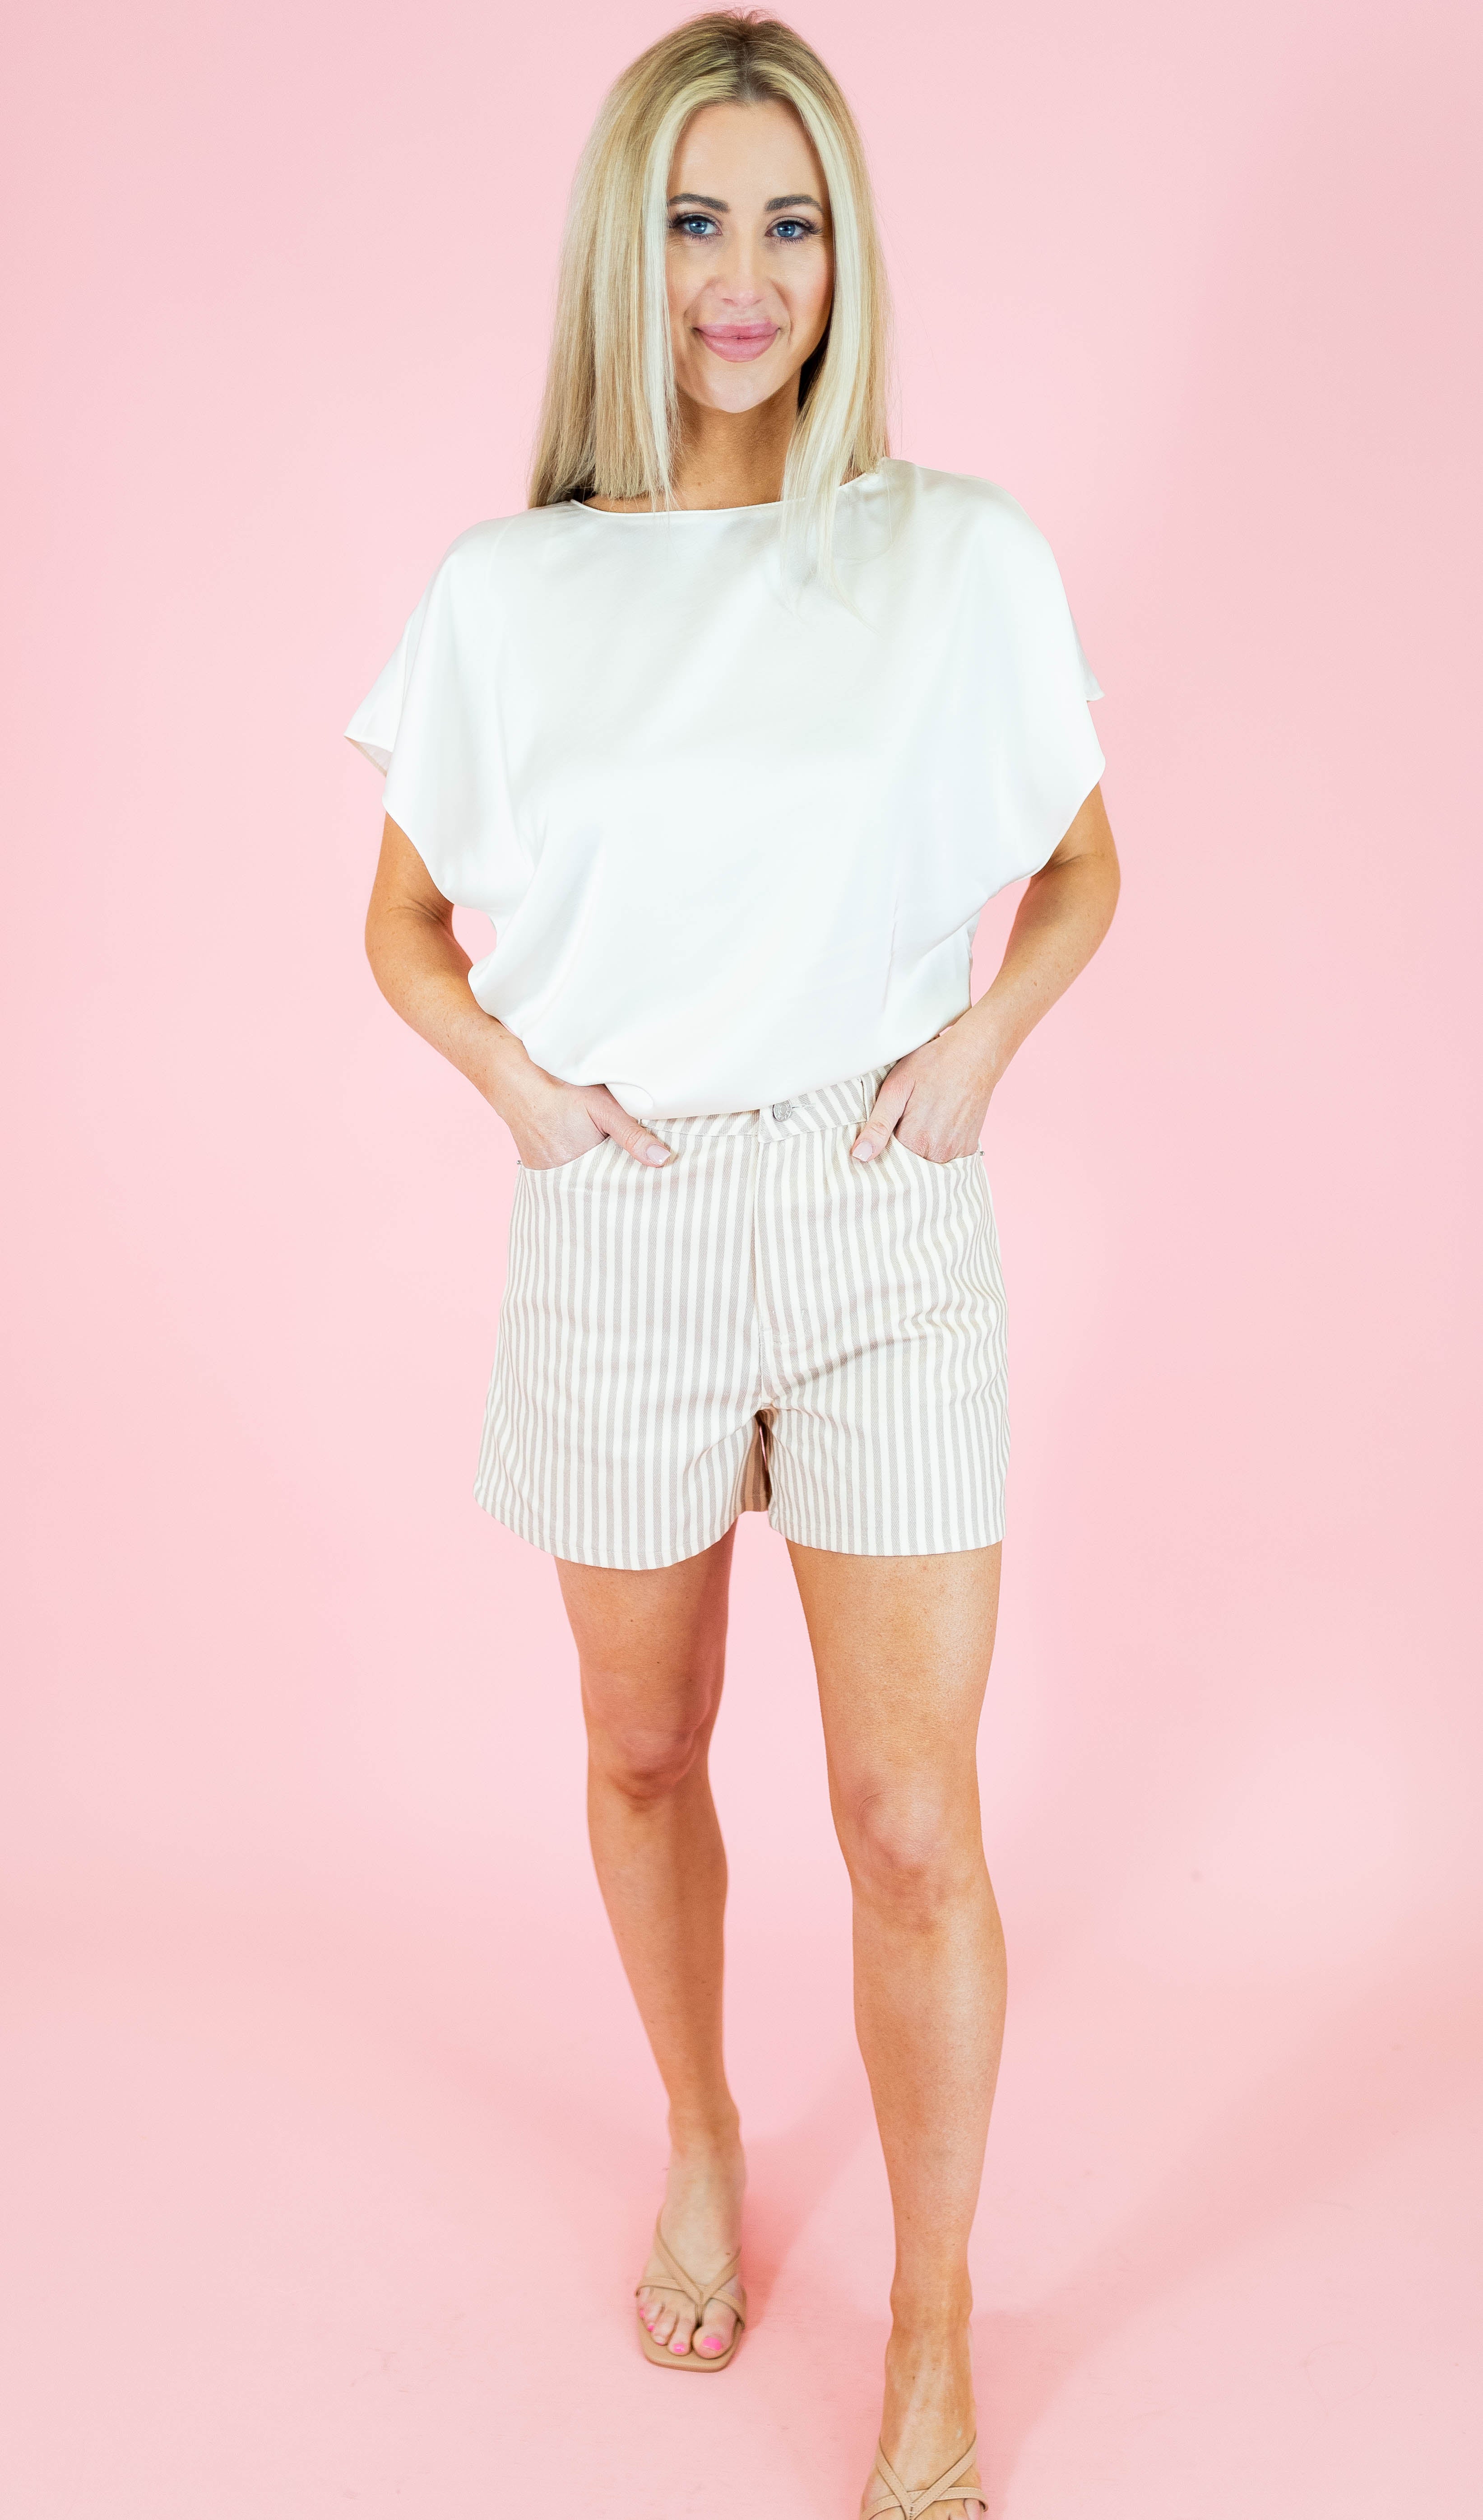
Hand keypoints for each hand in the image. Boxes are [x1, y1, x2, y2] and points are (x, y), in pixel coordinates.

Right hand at [482, 1032, 672, 1169]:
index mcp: (578, 1168)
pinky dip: (572, 1164)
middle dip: (610, 1175)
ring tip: (597, 1149)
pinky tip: (577, 1147)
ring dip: (591, 1169)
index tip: (643, 1173)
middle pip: (594, 1183)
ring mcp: (542, 1172)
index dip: (628, 1176)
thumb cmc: (560, 1088)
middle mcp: (556, 1176)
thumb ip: (633, 1135)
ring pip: (578, 1178)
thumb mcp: (604, 1108)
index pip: (613, 1184)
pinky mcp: (532, 1165)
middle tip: (622, 1159)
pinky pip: (560, 1172)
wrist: (514, 1077)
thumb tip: (662, 1161)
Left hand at [851, 1020, 995, 1165]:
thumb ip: (878, 1125)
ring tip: (921, 1120)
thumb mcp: (896, 1088)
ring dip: (919, 1149)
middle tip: (905, 1119)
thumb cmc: (932, 1065)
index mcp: (915, 1140)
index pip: (887, 1161)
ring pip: (926, 1163)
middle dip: (899, 1151)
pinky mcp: (968, 1149)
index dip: (881, 1148)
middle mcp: (937, 1153)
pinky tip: (936, 1126)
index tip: (882, 1132)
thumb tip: (859, 1156)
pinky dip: (937, 1149)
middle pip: (908, 1164)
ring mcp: (956, 1152)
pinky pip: (945, 1159)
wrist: (974, 1055)